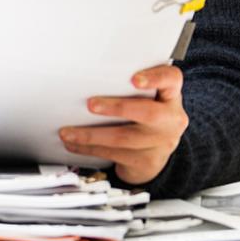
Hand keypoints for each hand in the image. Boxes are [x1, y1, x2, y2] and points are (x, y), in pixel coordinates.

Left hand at [58, 65, 187, 185]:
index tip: (135, 79)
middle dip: (116, 108)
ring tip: (69, 131)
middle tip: (91, 104)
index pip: (171, 79)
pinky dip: (90, 149)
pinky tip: (75, 144)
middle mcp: (170, 119)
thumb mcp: (147, 97)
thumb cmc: (145, 115)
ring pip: (124, 138)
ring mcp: (161, 143)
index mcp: (170, 95)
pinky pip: (114, 154)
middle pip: (148, 113)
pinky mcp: (147, 162)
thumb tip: (92, 79)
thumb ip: (129, 86)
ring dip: (91, 135)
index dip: (155, 78)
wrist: (155, 153)